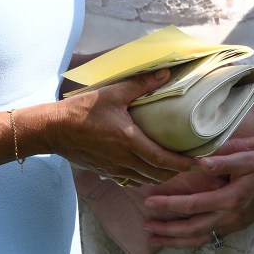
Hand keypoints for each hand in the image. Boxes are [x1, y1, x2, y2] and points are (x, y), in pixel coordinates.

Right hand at [46, 70, 195, 185]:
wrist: (53, 129)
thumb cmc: (82, 110)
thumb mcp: (113, 92)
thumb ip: (141, 84)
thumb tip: (165, 74)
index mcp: (130, 142)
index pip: (163, 160)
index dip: (183, 164)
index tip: (199, 164)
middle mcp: (124, 160)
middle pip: (158, 175)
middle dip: (176, 172)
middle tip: (190, 165)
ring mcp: (113, 168)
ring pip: (144, 180)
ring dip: (160, 177)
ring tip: (171, 169)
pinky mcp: (104, 170)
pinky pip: (129, 179)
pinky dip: (143, 178)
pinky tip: (144, 170)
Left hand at [142, 143, 253, 248]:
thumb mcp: (247, 158)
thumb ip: (223, 160)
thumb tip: (200, 162)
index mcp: (230, 199)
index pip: (192, 205)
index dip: (169, 205)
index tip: (149, 202)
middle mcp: (230, 217)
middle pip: (192, 229)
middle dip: (167, 230)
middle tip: (145, 227)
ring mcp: (232, 224)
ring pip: (199, 238)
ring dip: (175, 240)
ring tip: (155, 238)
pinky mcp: (234, 225)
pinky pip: (208, 237)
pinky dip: (189, 241)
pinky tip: (178, 239)